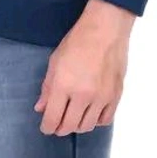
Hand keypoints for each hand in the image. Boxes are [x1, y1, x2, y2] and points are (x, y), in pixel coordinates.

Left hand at [33, 14, 129, 135]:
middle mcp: (82, 95)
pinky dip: (96, 120)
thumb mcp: (55, 60)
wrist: (105, 29)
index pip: (52, 118)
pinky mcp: (115, 96)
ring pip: (87, 126)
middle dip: (60, 128)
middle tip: (58, 123)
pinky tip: (91, 112)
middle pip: (69, 126)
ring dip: (77, 125)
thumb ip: (47, 87)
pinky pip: (105, 120)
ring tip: (74, 116)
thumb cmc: (77, 40)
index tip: (46, 127)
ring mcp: (101, 97)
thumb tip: (41, 108)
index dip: (47, 127)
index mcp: (63, 85)